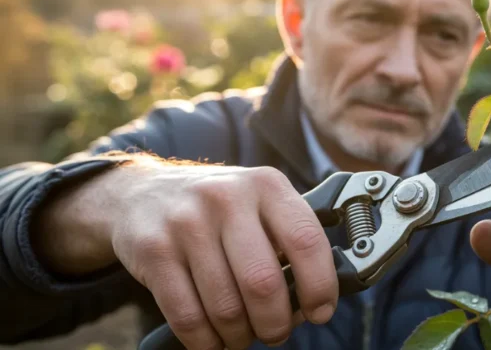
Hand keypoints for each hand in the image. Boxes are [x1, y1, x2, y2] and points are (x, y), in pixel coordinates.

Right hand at [33, 159, 337, 349]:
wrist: (141, 192)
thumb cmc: (219, 208)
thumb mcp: (259, 203)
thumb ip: (289, 238)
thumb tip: (315, 298)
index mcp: (267, 186)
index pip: (306, 241)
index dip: (319, 286)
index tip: (320, 311)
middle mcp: (228, 198)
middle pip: (264, 283)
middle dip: (275, 323)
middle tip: (275, 332)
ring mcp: (187, 222)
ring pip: (225, 307)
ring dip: (240, 336)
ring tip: (242, 335)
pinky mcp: (153, 250)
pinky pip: (187, 316)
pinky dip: (205, 341)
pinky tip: (213, 339)